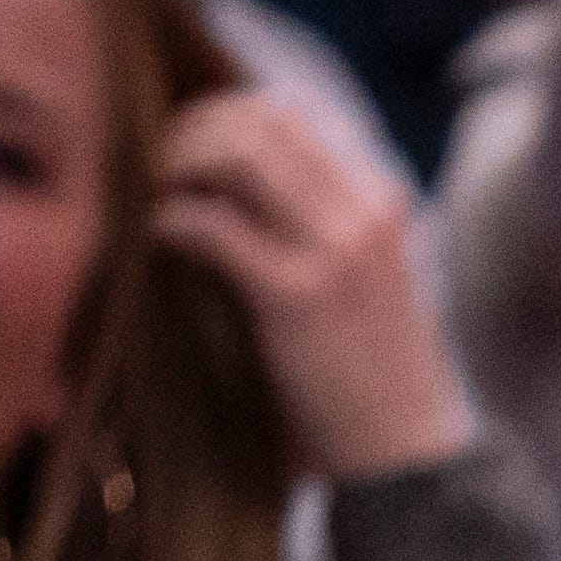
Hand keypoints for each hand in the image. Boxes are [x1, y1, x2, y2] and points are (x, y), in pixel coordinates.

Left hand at [150, 91, 472, 482]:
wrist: (406, 450)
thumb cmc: (371, 368)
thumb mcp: (366, 274)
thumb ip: (320, 218)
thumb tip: (229, 173)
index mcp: (384, 198)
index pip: (297, 110)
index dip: (229, 112)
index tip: (190, 142)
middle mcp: (366, 212)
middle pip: (261, 119)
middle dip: (193, 129)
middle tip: (155, 164)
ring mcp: (338, 251)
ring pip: (237, 155)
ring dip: (179, 164)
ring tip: (154, 194)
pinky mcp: (299, 296)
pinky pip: (213, 226)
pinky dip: (171, 221)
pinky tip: (157, 238)